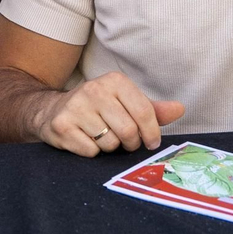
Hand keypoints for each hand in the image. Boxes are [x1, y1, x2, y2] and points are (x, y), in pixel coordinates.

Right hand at [33, 70, 184, 156]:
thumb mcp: (124, 103)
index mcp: (114, 81)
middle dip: (129, 143)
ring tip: (100, 137)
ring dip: (109, 147)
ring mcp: (76, 107)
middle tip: (123, 141)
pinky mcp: (62, 125)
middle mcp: (93, 89)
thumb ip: (152, 109)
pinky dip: (91, 152)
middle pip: (128, 131)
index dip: (152, 133)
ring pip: (110, 144)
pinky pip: (90, 152)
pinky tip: (84, 140)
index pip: (145, 112)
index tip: (151, 142)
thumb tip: (180, 109)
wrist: (52, 111)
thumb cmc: (97, 109)